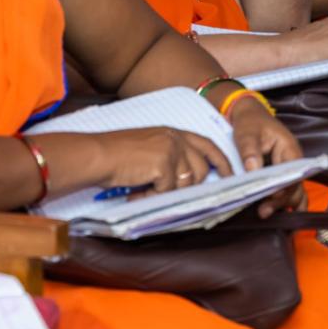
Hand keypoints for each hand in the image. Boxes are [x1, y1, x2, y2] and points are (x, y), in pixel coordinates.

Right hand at [94, 126, 233, 195]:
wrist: (97, 155)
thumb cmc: (116, 154)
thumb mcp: (149, 148)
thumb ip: (171, 158)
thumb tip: (186, 181)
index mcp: (174, 133)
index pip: (207, 145)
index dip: (221, 161)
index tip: (230, 175)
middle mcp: (176, 138)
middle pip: (200, 170)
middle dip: (185, 188)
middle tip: (160, 192)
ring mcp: (172, 150)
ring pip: (185, 184)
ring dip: (165, 193)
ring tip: (142, 190)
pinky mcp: (164, 164)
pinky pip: (168, 191)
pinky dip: (152, 196)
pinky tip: (137, 191)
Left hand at [226, 96, 303, 217]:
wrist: (248, 115)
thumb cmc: (250, 122)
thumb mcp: (247, 133)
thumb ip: (250, 151)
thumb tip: (253, 170)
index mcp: (289, 148)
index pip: (292, 173)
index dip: (283, 187)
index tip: (270, 197)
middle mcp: (293, 160)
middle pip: (294, 185)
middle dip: (280, 200)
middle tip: (263, 211)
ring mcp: (288, 168)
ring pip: (293, 191)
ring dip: (283, 204)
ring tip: (266, 214)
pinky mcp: (281, 173)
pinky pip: (288, 190)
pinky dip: (285, 203)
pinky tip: (279, 215)